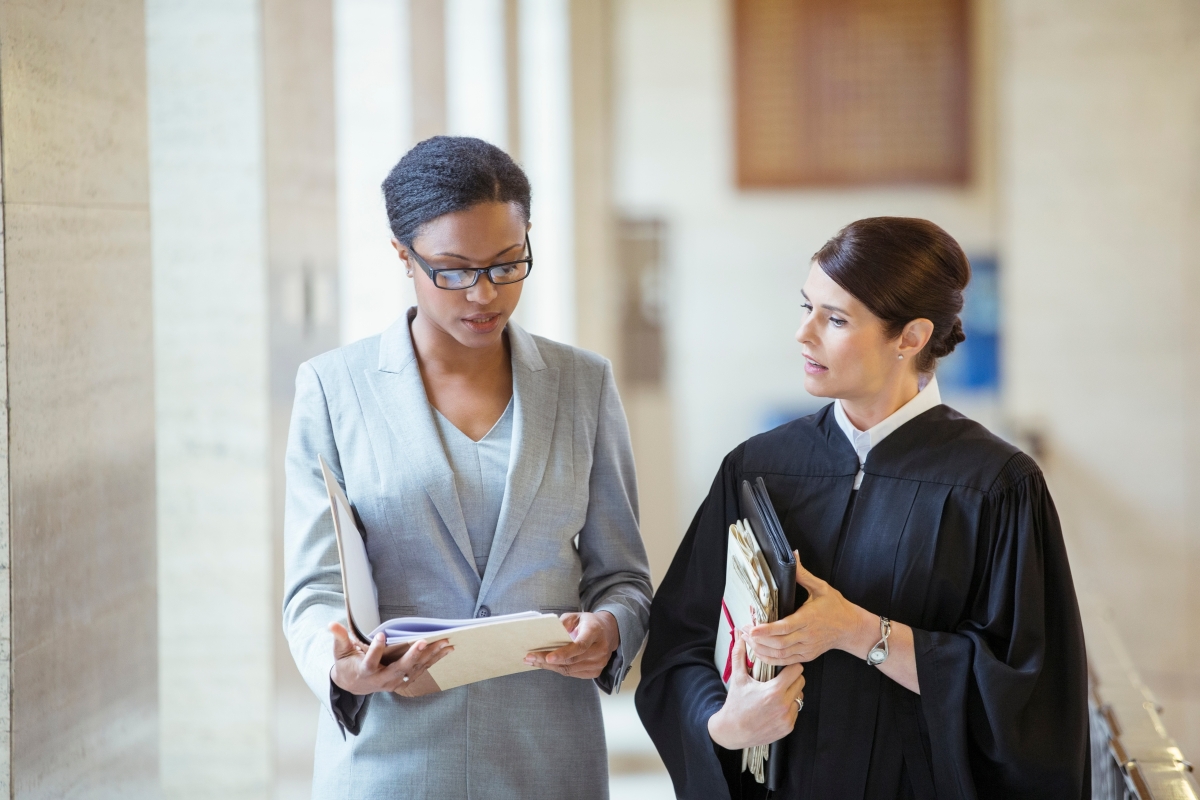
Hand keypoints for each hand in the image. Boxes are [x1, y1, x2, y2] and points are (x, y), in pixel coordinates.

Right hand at [329, 622, 453, 697]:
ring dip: (430, 656)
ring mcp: (395, 682)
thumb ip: (339, 637)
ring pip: (414, 670)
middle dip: (412, 656)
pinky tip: (447, 649)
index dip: (375, 649)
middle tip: (423, 641)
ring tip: (444, 643)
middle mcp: (381, 679)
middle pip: (398, 669)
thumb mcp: (340, 651)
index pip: (370, 662)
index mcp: (365, 671)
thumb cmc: (347, 664)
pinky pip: (421, 670)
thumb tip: (331, 624)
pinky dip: (434, 659)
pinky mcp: (404, 680)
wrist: (353, 685)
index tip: (381, 635)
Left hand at [523, 611, 619, 679]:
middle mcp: (600, 649)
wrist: (608, 632)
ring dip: (549, 666)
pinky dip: (558, 669)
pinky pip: (572, 673)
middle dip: (548, 660)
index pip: (580, 645)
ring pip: (570, 669)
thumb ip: (563, 623)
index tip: (548, 657)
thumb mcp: (576, 616)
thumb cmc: (588, 623)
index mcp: (595, 632)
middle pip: (572, 659)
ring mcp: (599, 663)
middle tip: (530, 657)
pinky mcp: (595, 672)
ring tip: (533, 661)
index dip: (564, 653)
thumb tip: (547, 634)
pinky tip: (546, 665)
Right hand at [707, 631, 804, 749]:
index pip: (796, 670)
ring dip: (792, 693)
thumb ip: (740, 654)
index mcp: (774, 691)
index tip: (783, 667)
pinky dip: (789, 707)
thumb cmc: (735, 704)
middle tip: (780, 679)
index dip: (790, 666)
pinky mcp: (787, 728)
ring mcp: (787, 718)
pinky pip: (796, 711)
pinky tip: (776, 706)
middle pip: (801, 682)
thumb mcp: (738, 678)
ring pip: (800, 697)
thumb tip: (739, 636)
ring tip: (777, 693)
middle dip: (792, 678)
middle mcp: (784, 706)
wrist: (732, 732)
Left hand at [745, 553, 873, 665]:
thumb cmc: (836, 607)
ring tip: (747, 641)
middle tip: (742, 632)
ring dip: (761, 650)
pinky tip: (759, 652)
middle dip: (758, 640)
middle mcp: (807, 636)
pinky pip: (786, 661)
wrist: (852, 629)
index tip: (751, 628)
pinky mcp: (807, 656)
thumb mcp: (822, 587)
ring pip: (781, 654)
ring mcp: (807, 648)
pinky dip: (771, 659)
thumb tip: (793, 555)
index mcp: (808, 618)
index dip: (766, 630)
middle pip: (778, 643)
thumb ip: (803, 574)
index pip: (784, 627)